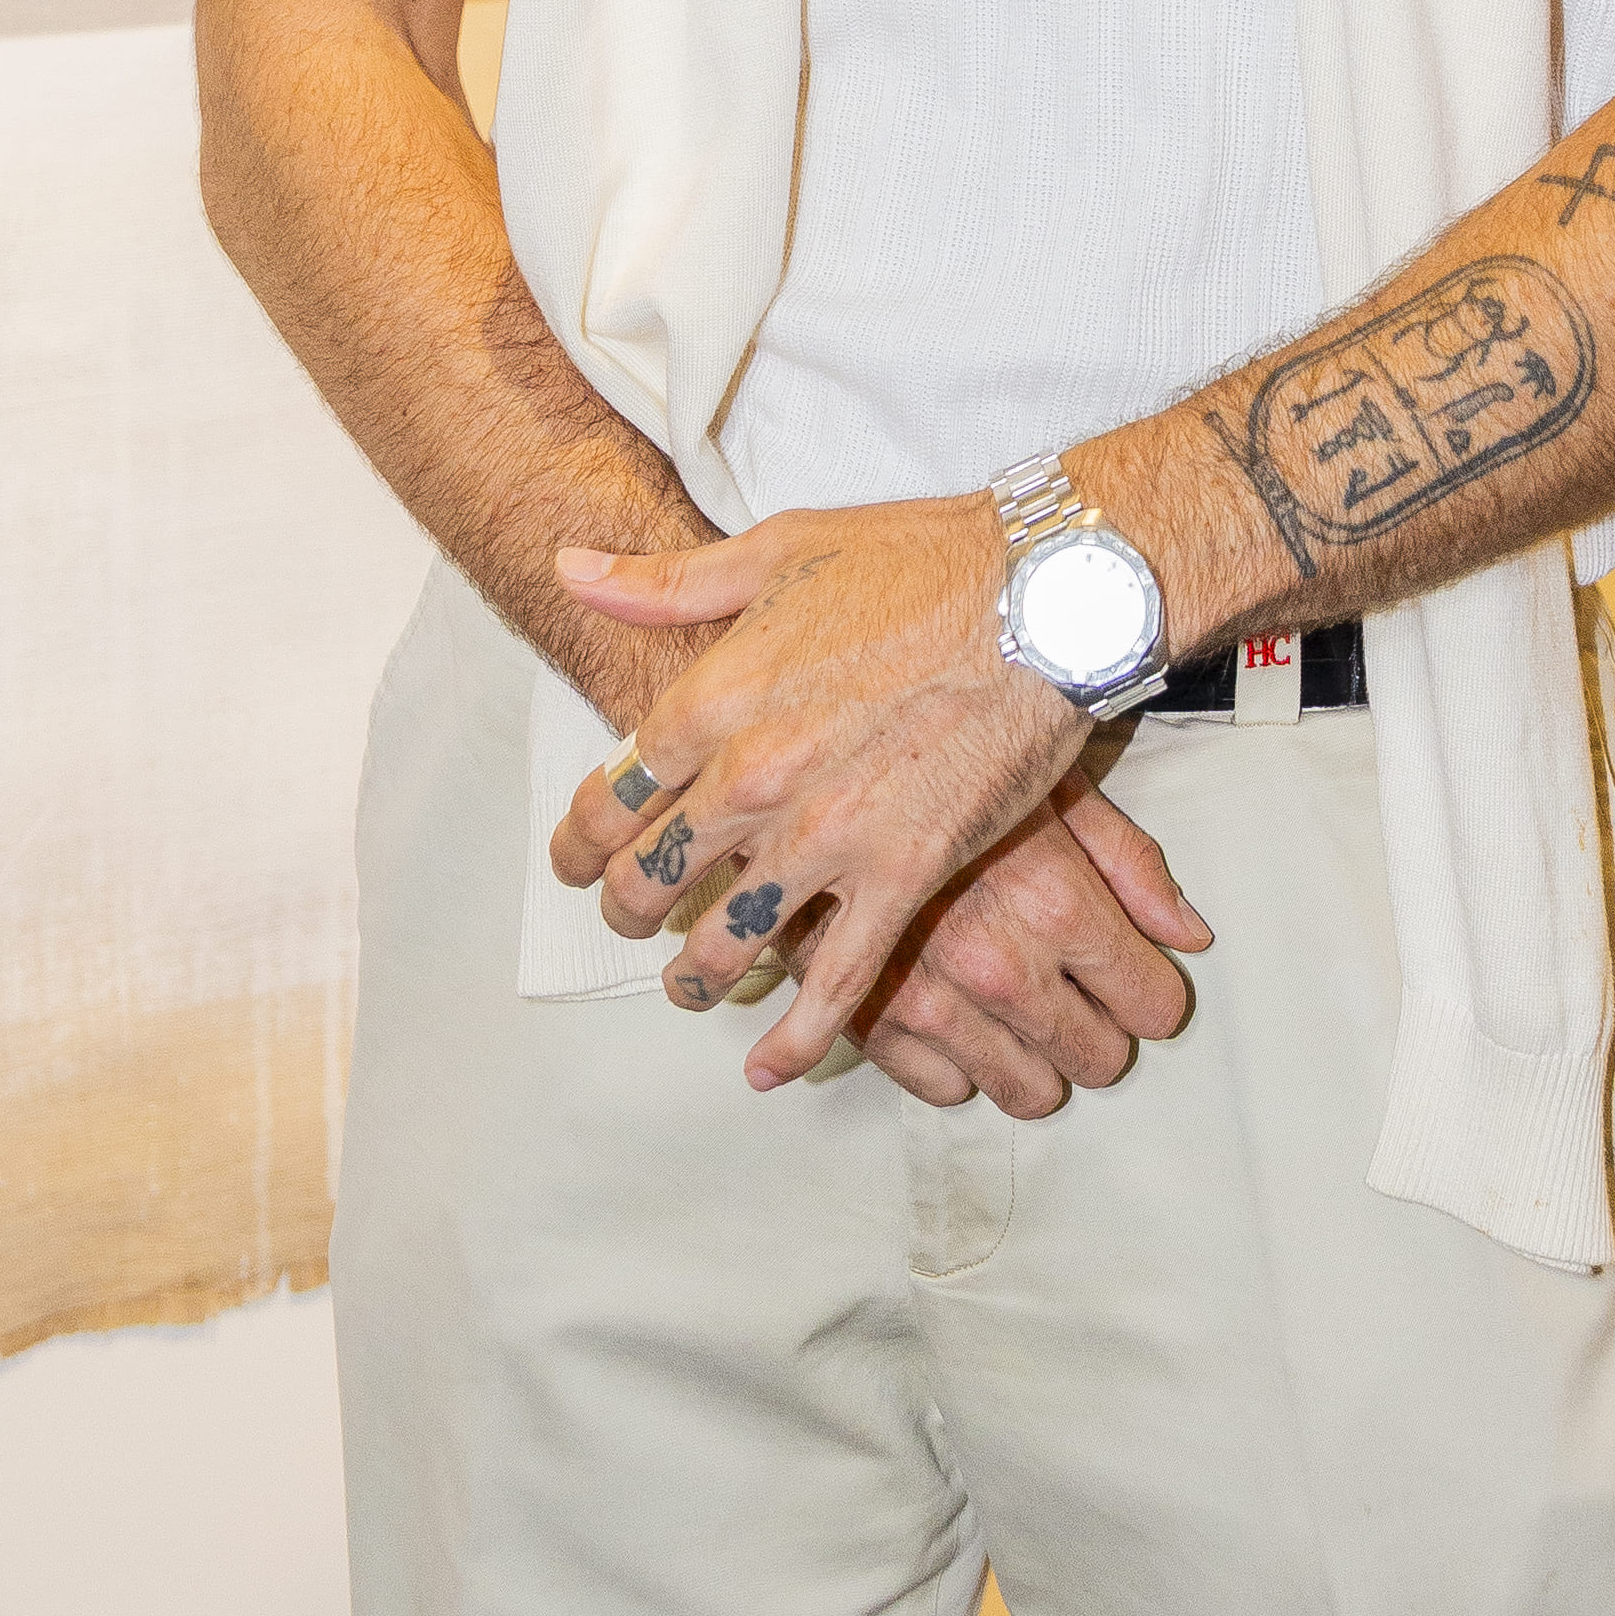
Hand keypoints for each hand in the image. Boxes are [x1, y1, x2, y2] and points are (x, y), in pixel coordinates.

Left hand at [548, 493, 1104, 1085]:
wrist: (1042, 596)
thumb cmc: (917, 561)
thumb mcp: (777, 549)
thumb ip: (665, 581)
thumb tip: (572, 565)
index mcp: (716, 696)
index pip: (614, 793)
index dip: (584, 838)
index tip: (579, 856)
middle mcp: (756, 776)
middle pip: (655, 874)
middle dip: (630, 908)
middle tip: (632, 918)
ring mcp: (828, 834)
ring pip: (727, 939)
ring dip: (694, 975)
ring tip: (689, 984)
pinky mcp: (904, 873)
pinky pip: (837, 980)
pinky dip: (797, 1036)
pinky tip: (767, 1067)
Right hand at [804, 771, 1211, 1114]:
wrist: (810, 758)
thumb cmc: (938, 756)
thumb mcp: (1053, 784)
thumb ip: (1131, 864)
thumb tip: (1189, 933)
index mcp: (1056, 900)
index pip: (1153, 1005)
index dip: (1149, 992)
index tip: (1131, 978)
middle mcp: (1001, 965)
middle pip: (1099, 1060)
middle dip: (1099, 1031)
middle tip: (1077, 992)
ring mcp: (934, 1003)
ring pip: (1028, 1092)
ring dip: (1033, 1057)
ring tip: (1017, 1007)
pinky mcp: (870, 1022)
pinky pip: (945, 1090)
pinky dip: (955, 1060)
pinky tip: (954, 1008)